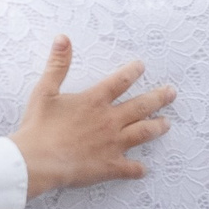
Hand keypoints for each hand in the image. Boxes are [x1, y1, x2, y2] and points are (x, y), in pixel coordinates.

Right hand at [7, 37, 174, 197]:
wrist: (37, 161)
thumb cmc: (38, 127)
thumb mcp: (45, 91)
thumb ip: (58, 65)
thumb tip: (63, 38)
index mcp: (94, 101)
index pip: (120, 82)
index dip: (132, 72)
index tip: (142, 67)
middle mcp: (109, 120)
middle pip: (141, 106)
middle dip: (158, 98)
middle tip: (171, 93)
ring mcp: (113, 144)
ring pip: (143, 133)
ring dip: (157, 127)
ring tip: (167, 124)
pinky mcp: (109, 166)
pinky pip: (130, 168)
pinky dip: (138, 169)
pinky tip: (144, 170)